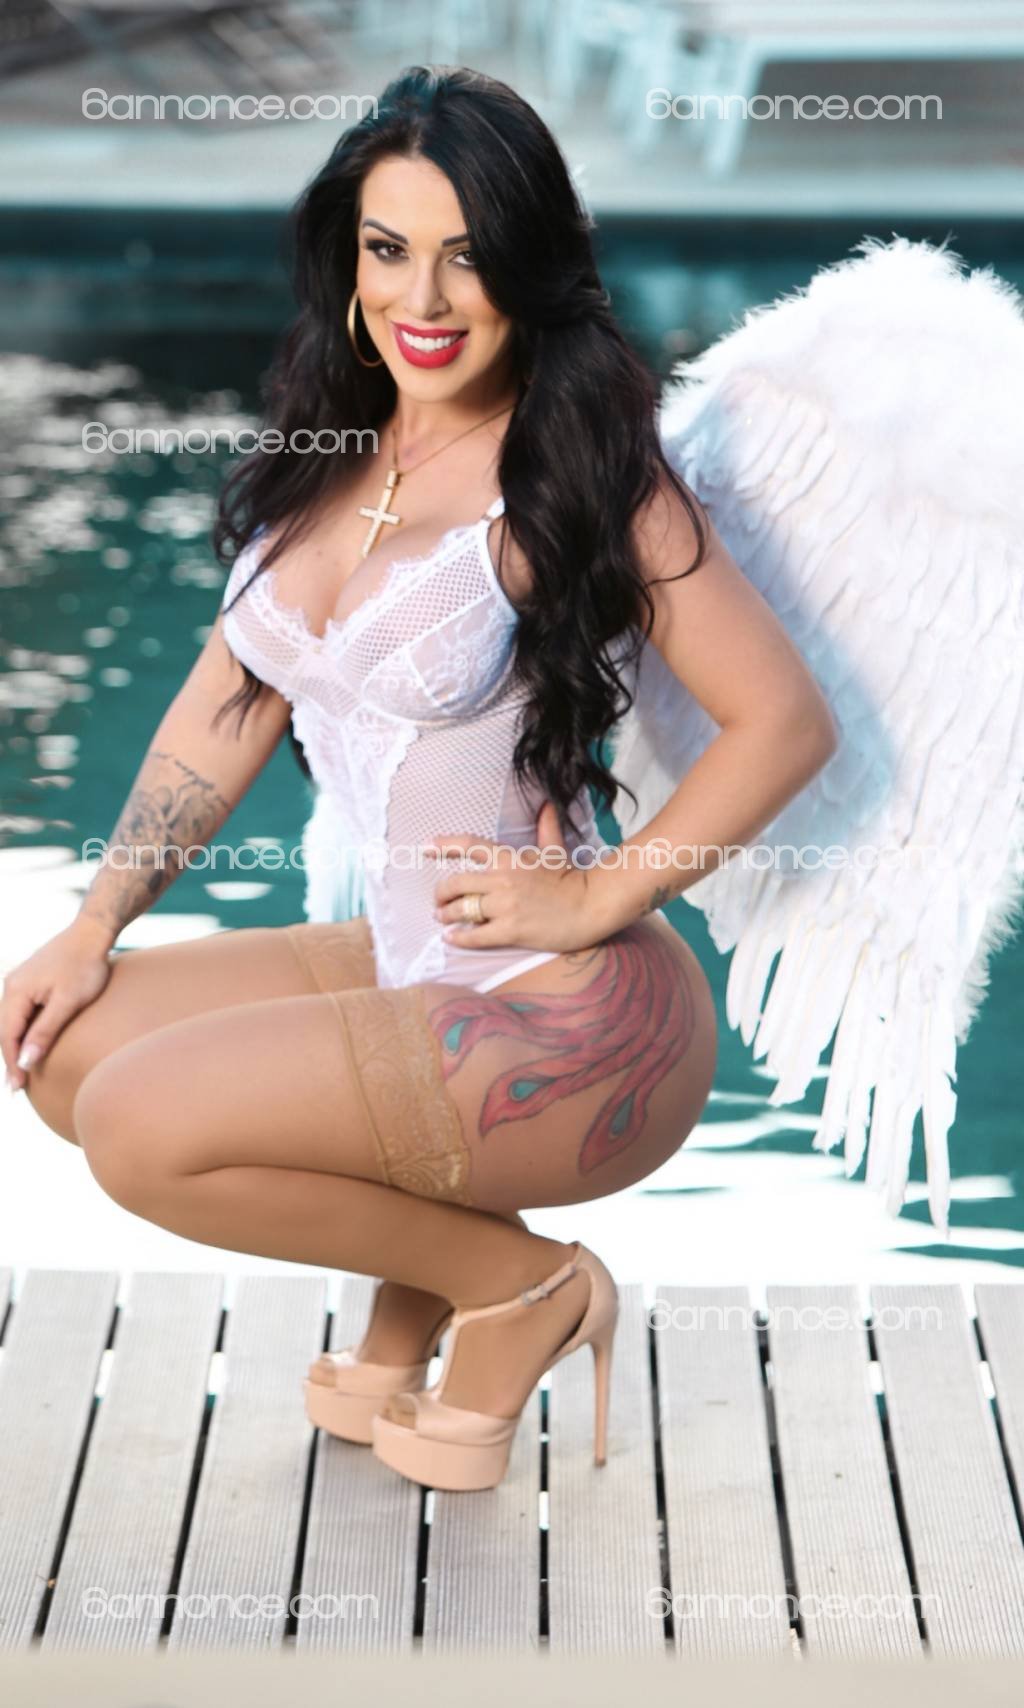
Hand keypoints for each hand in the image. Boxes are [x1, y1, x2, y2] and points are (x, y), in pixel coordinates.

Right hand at [1, 917, 114, 1092]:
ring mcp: (19, 982)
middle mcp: (11, 986)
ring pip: (10, 1022)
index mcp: (16, 992)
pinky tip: (28, 1044)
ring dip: (14, 1046)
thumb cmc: (85, 967)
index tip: (16, 1088)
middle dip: (10, 1058)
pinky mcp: (29, 981)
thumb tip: (24, 1060)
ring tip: (20, 1072)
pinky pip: (19, 1012)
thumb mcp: (68, 1002)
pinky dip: (21, 1031)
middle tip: (16, 1088)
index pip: (8, 1036)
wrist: (92, 934)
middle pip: (5, 1030)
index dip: (11, 1063)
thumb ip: (45, 1031)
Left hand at [425, 800, 612, 954]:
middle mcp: (502, 879)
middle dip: (441, 894)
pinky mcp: (511, 930)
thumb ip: (546, 827)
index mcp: (510, 857)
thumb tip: (547, 804)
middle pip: (456, 883)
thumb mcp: (555, 850)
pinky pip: (475, 935)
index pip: (469, 845)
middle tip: (438, 902)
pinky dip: (460, 938)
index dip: (444, 845)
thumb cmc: (573, 879)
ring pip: (462, 909)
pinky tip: (452, 938)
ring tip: (443, 919)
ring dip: (447, 916)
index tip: (426, 847)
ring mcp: (506, 905)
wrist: (592, 905)